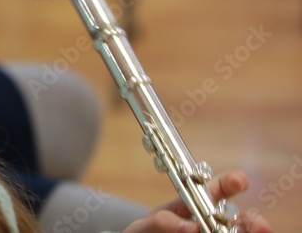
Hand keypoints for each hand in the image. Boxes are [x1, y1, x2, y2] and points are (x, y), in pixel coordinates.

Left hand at [123, 170, 271, 232]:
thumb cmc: (147, 232)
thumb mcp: (145, 226)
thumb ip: (161, 223)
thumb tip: (190, 227)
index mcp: (194, 204)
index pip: (217, 188)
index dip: (230, 182)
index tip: (238, 180)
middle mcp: (211, 222)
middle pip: (239, 219)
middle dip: (252, 221)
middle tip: (260, 226)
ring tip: (259, 232)